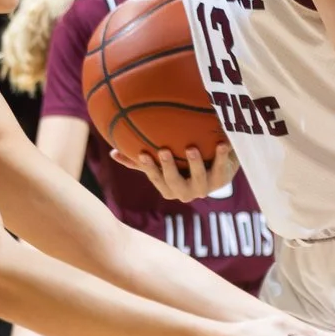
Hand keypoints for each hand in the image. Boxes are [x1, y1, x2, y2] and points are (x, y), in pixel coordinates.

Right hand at [114, 142, 238, 200]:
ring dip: (195, 164)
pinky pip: (221, 168)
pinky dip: (222, 156)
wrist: (218, 166)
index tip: (142, 154)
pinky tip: (221, 143)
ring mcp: (205, 188)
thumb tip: (112, 153)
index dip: (149, 169)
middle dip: (169, 168)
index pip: (156, 179)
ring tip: (191, 148)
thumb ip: (139, 161)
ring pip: (199, 179)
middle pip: (175, 183)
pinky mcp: (222, 179)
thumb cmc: (183, 164)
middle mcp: (186, 192)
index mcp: (169, 189)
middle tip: (163, 150)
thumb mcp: (162, 163)